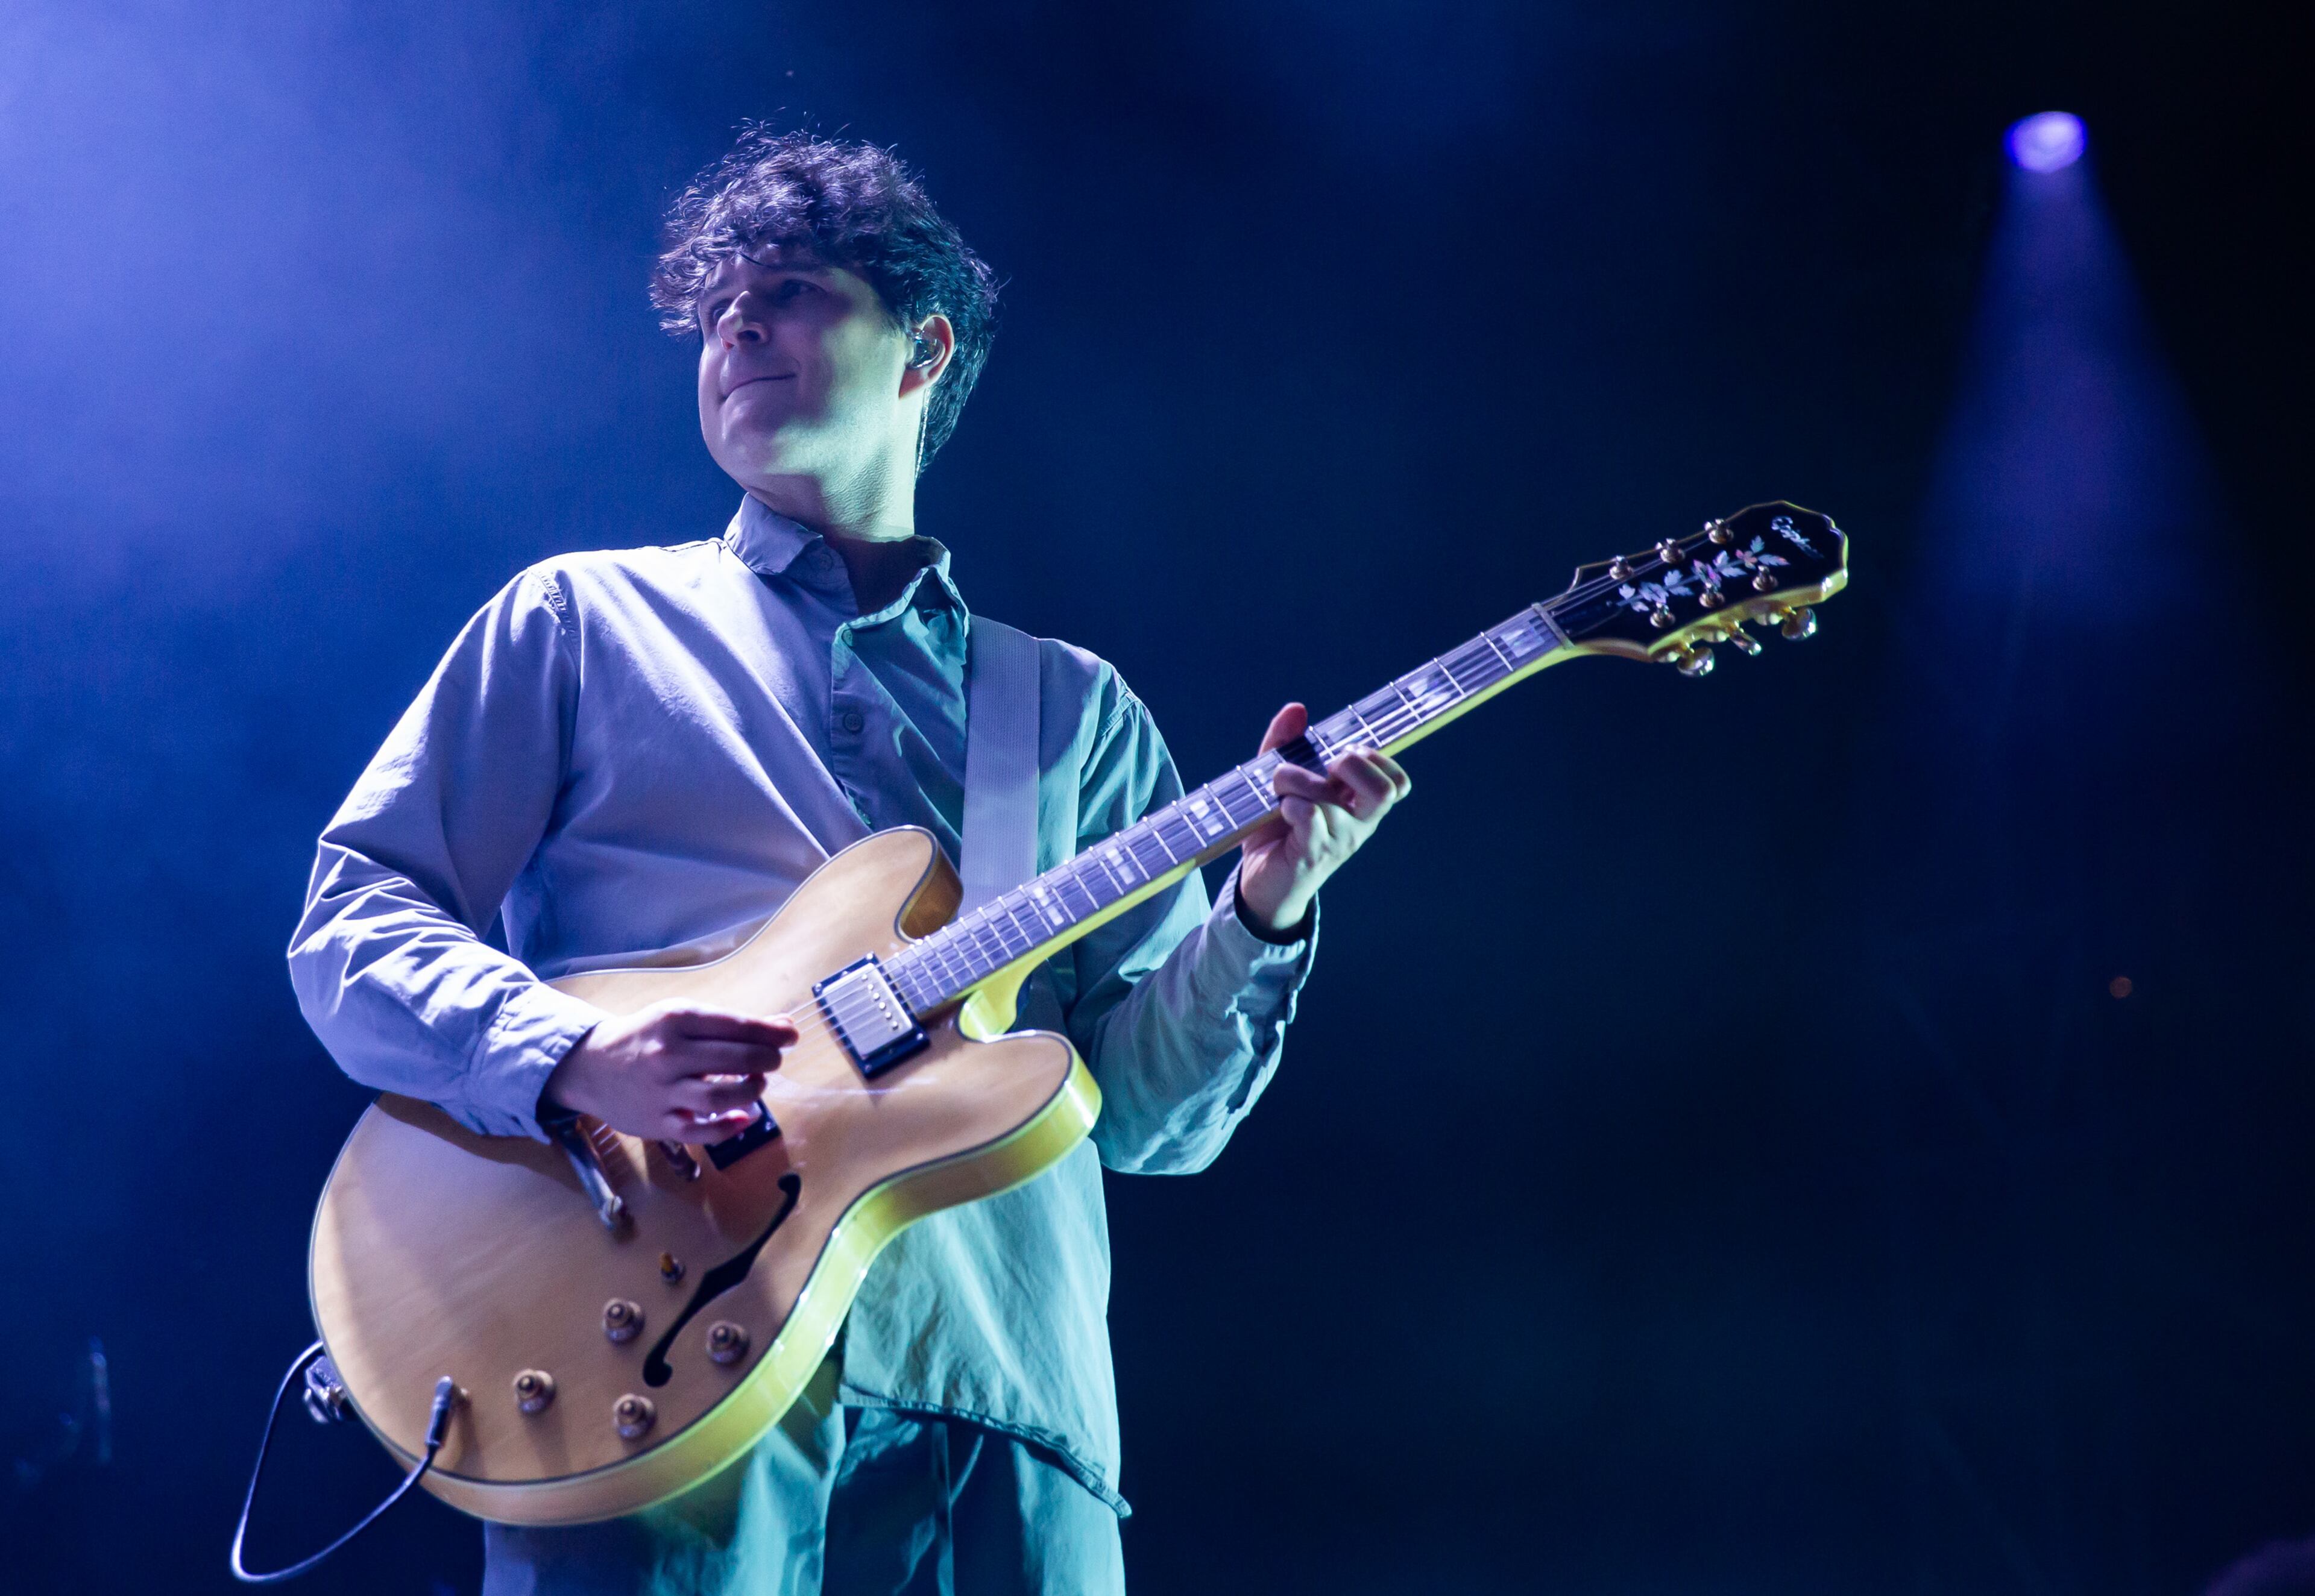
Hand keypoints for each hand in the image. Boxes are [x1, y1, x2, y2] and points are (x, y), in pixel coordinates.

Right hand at [541, 1003, 795, 1141]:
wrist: (590, 1066)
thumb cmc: (646, 1037)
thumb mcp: (679, 1017)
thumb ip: (727, 1024)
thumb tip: (781, 1025)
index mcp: (676, 1020)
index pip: (736, 1026)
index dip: (771, 1033)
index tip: (791, 1036)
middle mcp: (668, 1055)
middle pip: (735, 1060)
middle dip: (766, 1060)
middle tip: (773, 1061)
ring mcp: (662, 1092)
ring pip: (720, 1098)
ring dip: (751, 1092)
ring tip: (757, 1085)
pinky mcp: (657, 1124)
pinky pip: (700, 1132)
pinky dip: (728, 1128)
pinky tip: (744, 1118)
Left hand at [1234, 702, 1410, 936]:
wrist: (1260, 879)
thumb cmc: (1278, 827)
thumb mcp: (1283, 779)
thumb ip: (1288, 743)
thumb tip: (1297, 708)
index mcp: (1361, 805)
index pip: (1397, 781)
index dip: (1375, 758)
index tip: (1340, 757)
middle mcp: (1359, 824)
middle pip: (1385, 789)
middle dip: (1350, 764)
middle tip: (1322, 769)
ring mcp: (1339, 841)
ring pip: (1329, 796)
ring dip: (1295, 781)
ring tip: (1279, 792)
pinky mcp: (1313, 854)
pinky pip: (1309, 815)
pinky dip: (1290, 803)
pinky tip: (1281, 811)